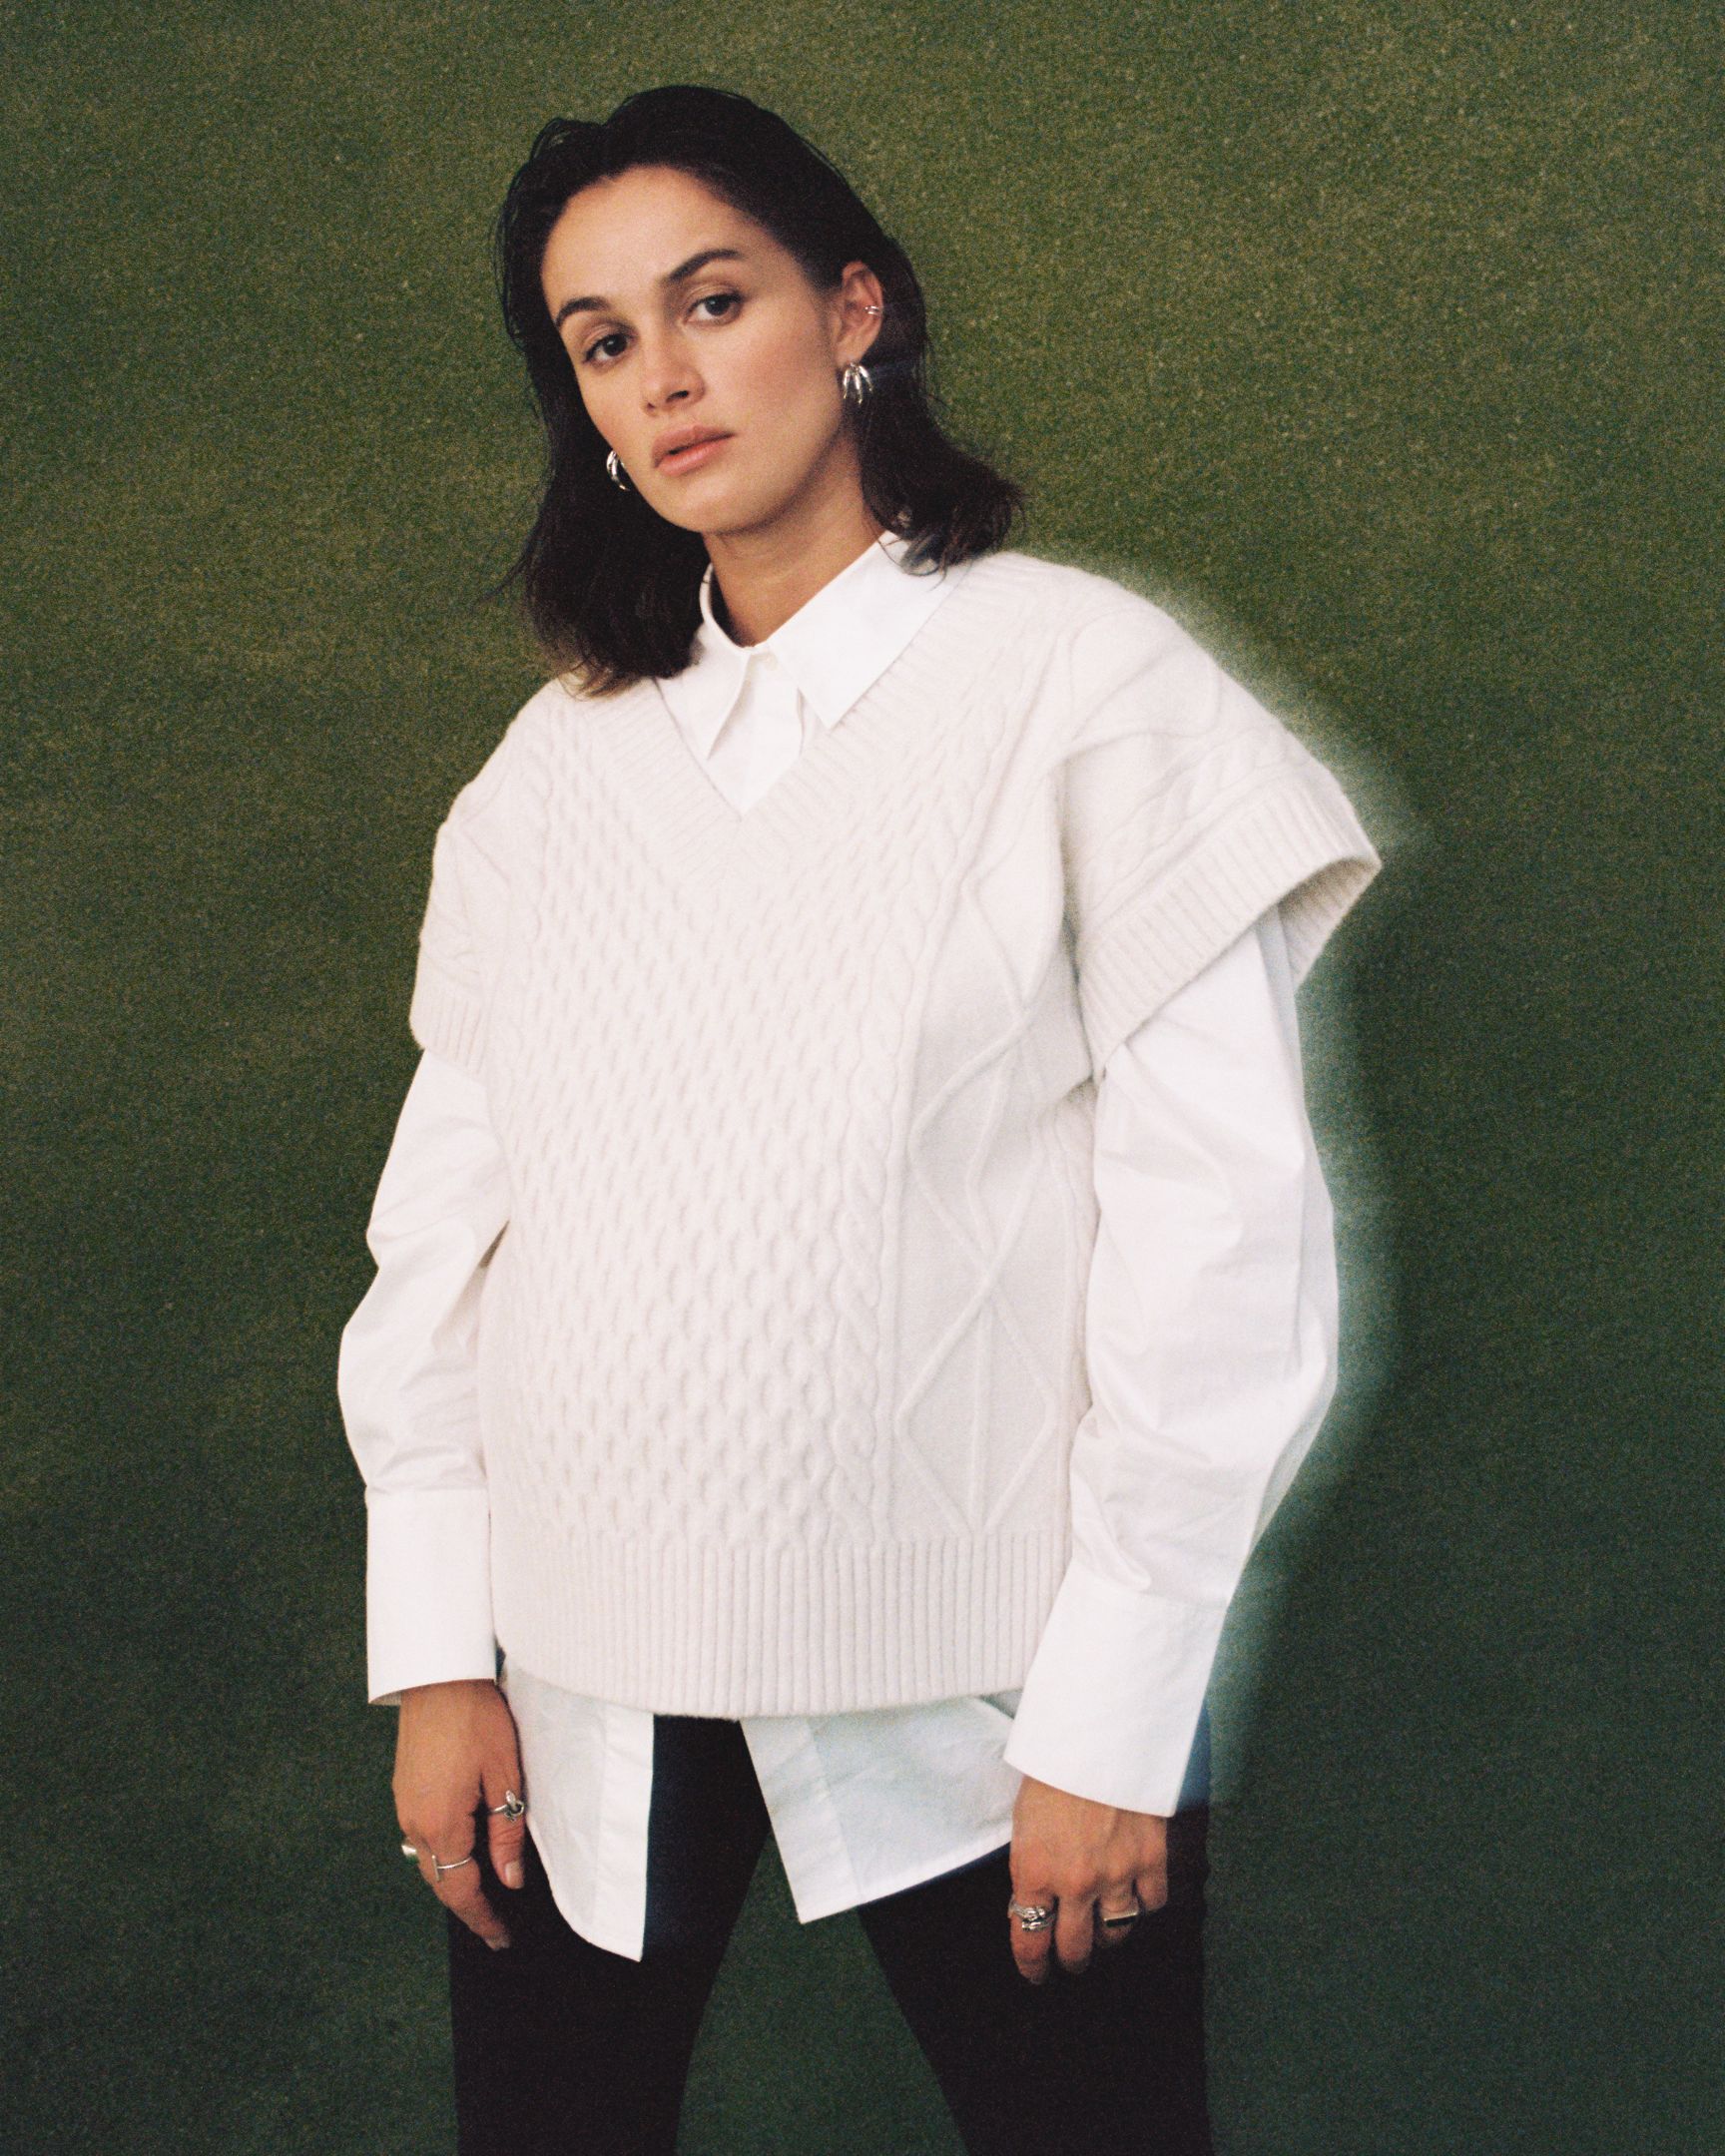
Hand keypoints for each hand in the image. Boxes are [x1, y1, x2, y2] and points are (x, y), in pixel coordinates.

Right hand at [394, 1677, 528, 1949]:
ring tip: (485, 1894)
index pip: (460, 1889)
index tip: (501, 1937)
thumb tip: (510, 1879)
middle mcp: (413, 1822)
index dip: (482, 1918)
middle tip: (496, 1926)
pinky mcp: (403, 1789)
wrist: (438, 1675)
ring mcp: (403, 1805)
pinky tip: (464, 1851)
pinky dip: (443, 1852)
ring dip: (454, 1879)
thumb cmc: (477, 1719)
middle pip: (440, 1879)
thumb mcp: (504, 1776)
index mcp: (440, 1823)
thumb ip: (505, 1833)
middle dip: (468, 1905)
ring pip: (428, 1859)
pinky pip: (422, 1835)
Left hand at [1007, 1773, 1168, 1982]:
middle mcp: (1075, 1884)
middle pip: (1075, 1949)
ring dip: (1107, 1935)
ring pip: (1115, 1934)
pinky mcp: (1150, 1860)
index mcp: (1034, 1872)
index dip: (1032, 1965)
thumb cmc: (1053, 1770)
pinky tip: (1137, 1895)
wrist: (1098, 1735)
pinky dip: (1144, 1903)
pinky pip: (1151, 1904)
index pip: (1030, 1940)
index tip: (1036, 1973)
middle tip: (1071, 1959)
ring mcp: (1116, 1875)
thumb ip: (1031, 1865)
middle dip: (1071, 1959)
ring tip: (1104, 1930)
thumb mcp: (1024, 1821)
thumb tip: (1034, 1900)